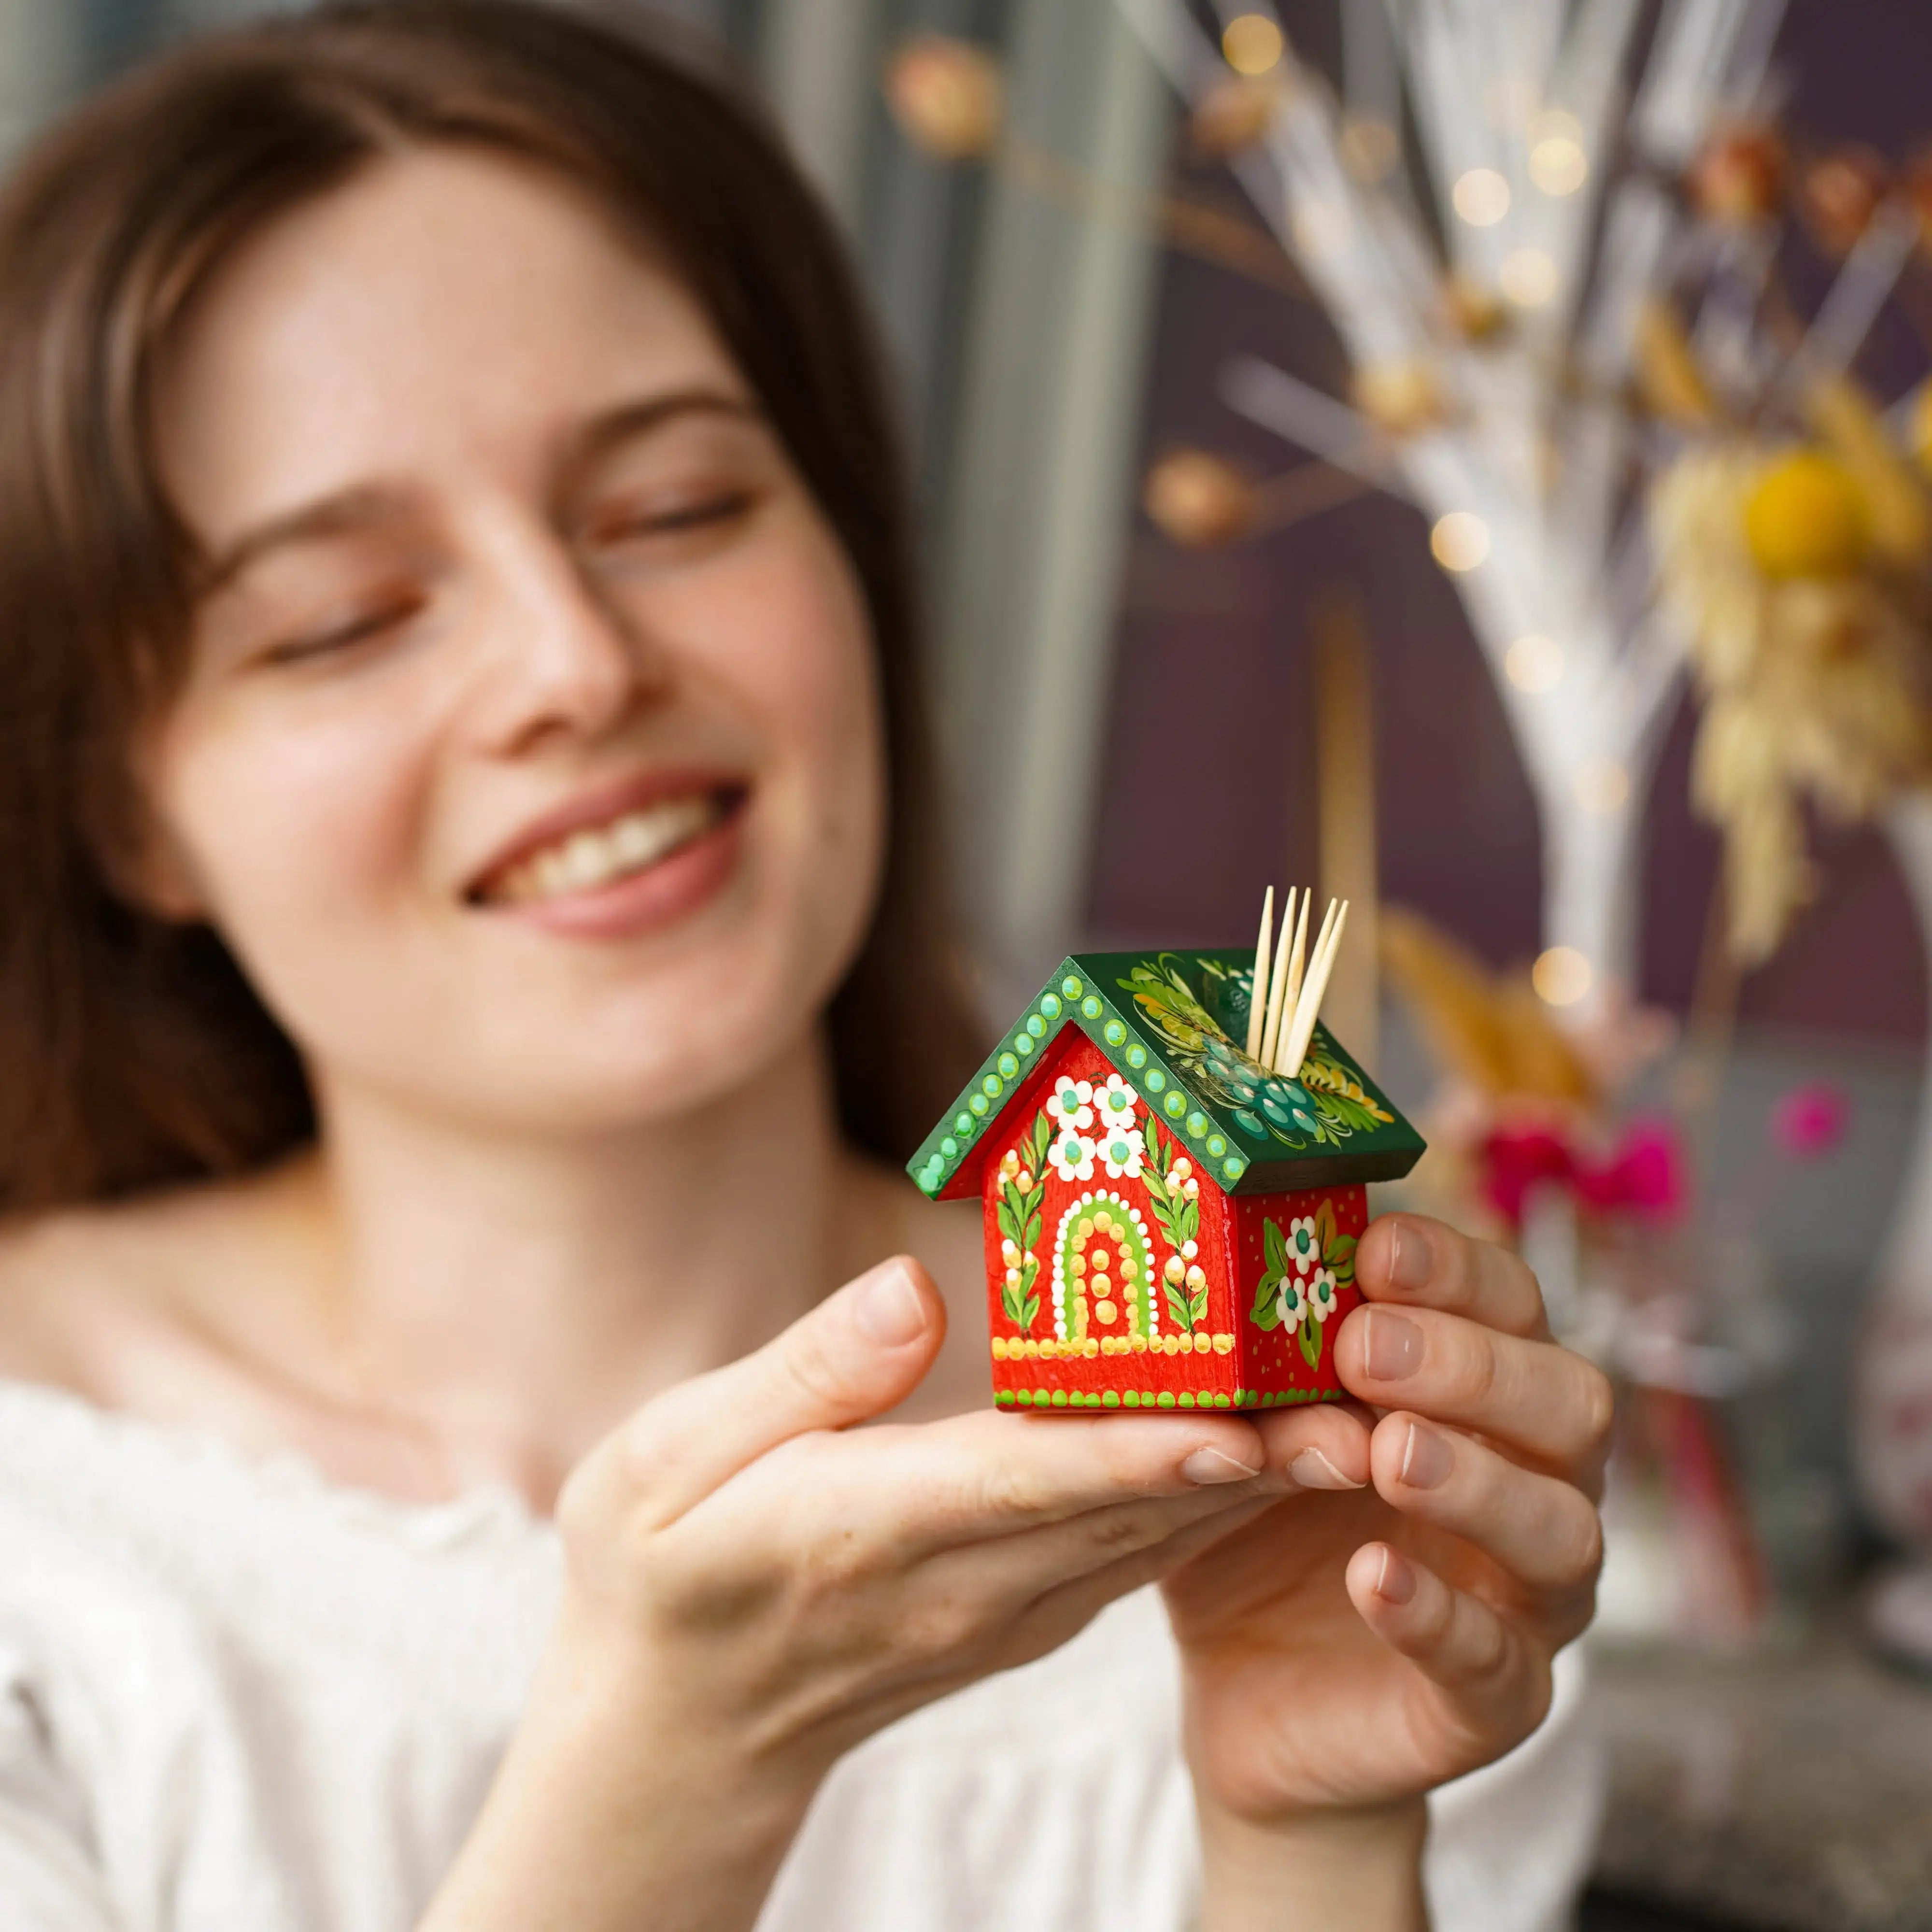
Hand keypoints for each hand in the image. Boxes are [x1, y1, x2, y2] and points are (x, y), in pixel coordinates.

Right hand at [430, 1256, 1291, 1931]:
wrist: (672, 1730)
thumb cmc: (654, 1572)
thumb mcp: (664, 1460)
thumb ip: (801, 1377)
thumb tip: (916, 1288)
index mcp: (866, 1529)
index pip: (1024, 1485)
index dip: (1138, 1453)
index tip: (1239, 1422)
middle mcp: (957, 1582)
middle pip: (1126, 1510)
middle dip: (1253, 1456)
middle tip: (1370, 1390)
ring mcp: (997, 1613)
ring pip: (1146, 1535)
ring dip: (1255, 1478)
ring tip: (1359, 1404)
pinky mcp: (1016, 1617)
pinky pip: (1127, 1553)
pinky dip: (1204, 1499)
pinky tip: (1268, 1444)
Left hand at [1163, 1213, 1609, 1830]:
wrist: (1243, 1687)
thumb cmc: (1257, 1517)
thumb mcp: (1249, 1423)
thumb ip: (1260, 1357)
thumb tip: (1227, 1256)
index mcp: (1485, 1396)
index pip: (1513, 1306)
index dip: (1458, 1270)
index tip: (1377, 1245)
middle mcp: (1534, 1485)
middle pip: (1570, 1405)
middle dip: (1472, 1365)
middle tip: (1366, 1345)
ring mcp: (1528, 1599)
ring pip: (1563, 1531)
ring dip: (1478, 1482)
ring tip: (1389, 1452)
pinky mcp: (1495, 1702)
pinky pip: (1497, 1663)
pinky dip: (1439, 1615)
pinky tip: (1371, 1576)